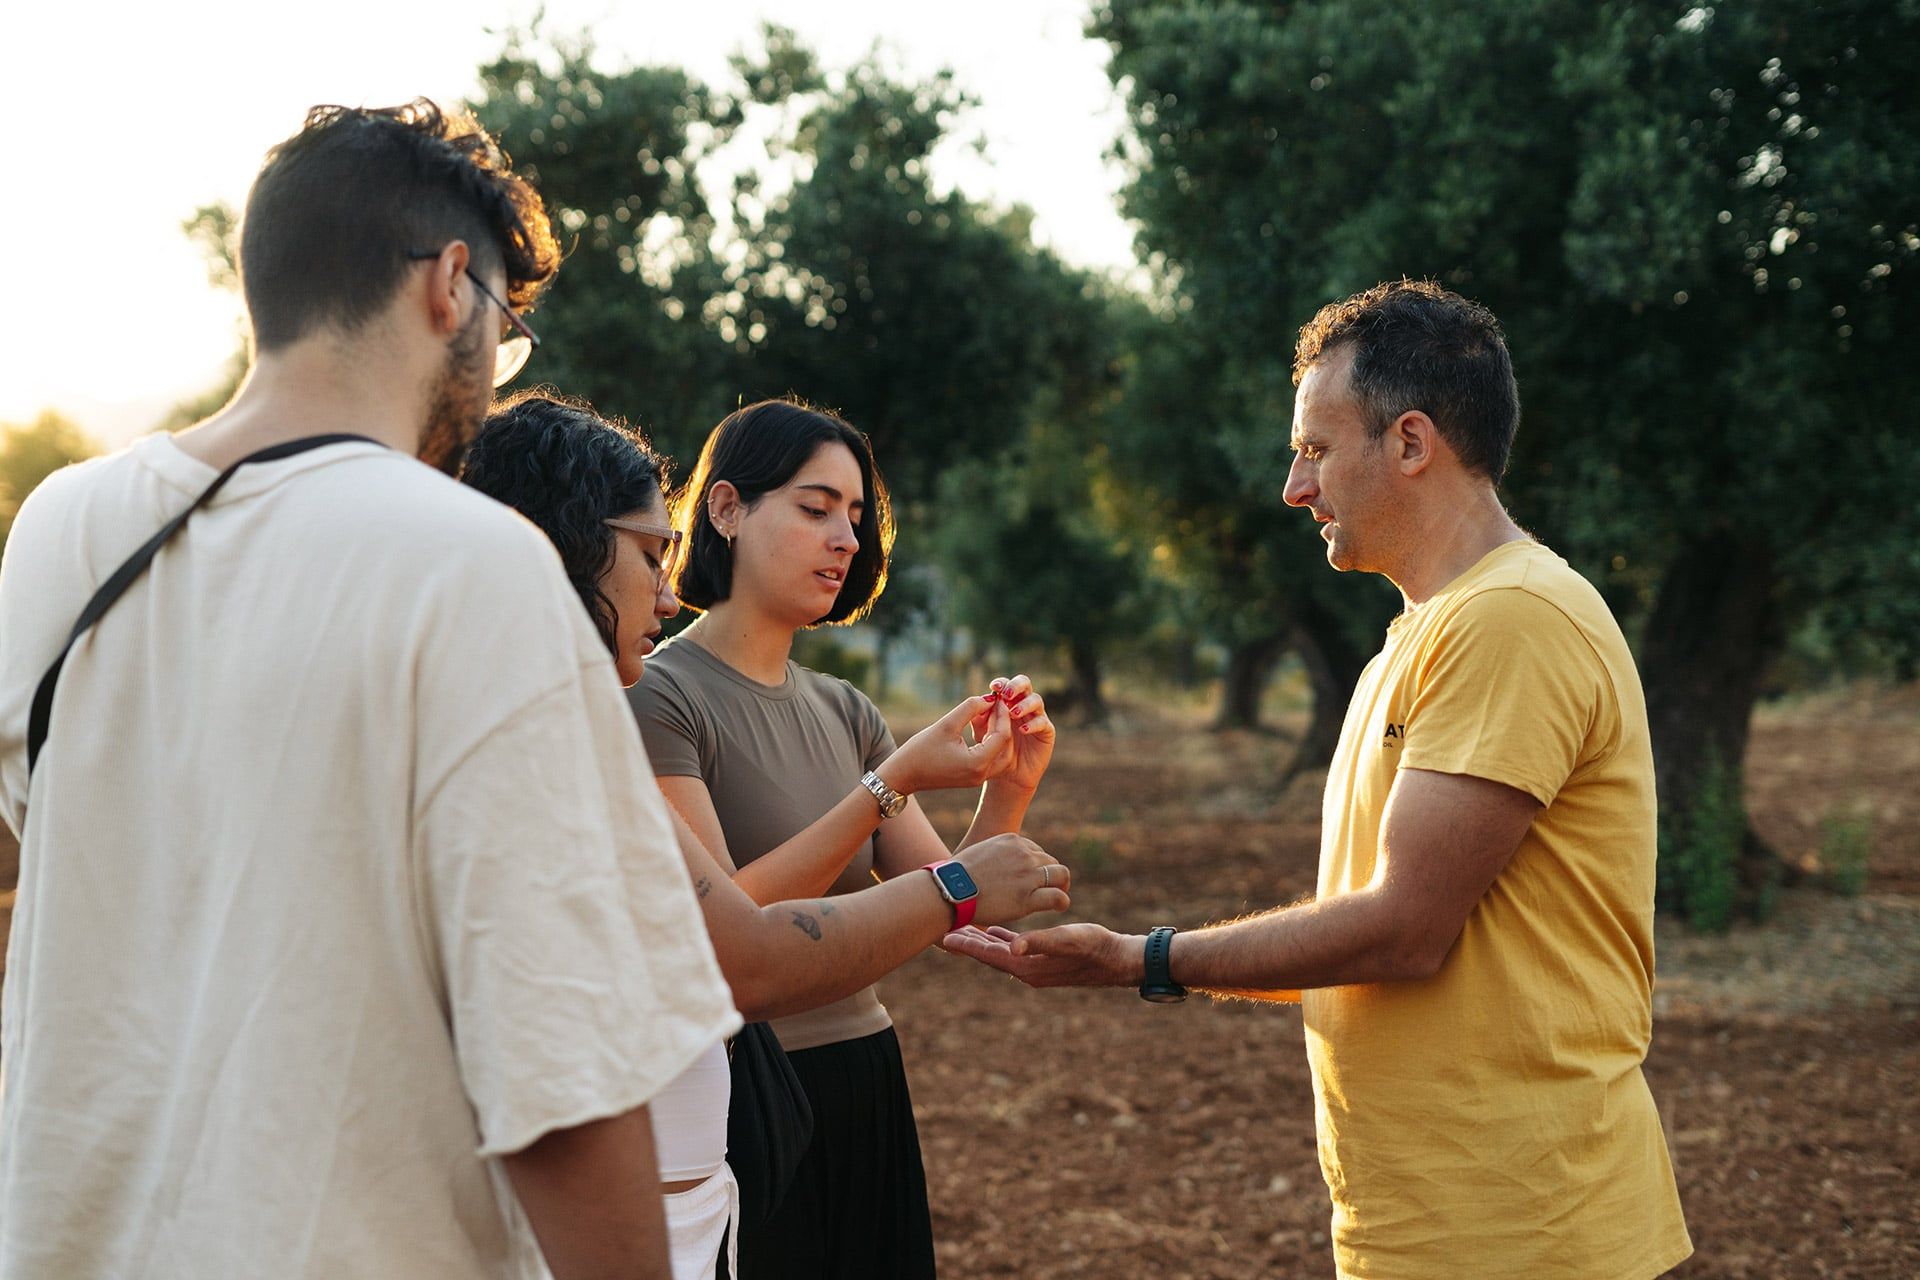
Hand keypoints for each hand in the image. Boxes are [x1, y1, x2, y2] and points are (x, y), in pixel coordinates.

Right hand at [878, 694, 1014, 795]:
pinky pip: (991, 759)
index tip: (997, 698)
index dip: (1001, 714)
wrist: (903, 775)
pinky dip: (991, 742)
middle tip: (996, 704)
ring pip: (1001, 754)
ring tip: (989, 713)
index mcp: (977, 763)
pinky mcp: (972, 778)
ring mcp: (978, 779)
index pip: (1002, 736)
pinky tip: (982, 726)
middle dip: (1003, 723)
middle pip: (1006, 746)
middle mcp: (982, 775)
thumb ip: (970, 708)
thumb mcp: (946, 724)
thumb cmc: (920, 750)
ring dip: (998, 733)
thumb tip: (988, 698)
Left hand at [939, 923, 1143, 988]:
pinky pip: (1017, 949)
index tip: (945, 936)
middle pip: (990, 955)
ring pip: (1001, 952)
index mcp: (1027, 967)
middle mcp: (1028, 970)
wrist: (1118, 959)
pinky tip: (997, 932)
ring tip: (965, 929)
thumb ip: (1038, 942)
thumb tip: (1011, 947)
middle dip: (968, 944)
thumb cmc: (1094, 946)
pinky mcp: (1046, 959)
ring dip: (983, 941)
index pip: (990, 956)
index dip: (967, 945)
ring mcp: (1036, 966)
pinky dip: (1003, 940)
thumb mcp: (1066, 940)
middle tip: (946, 930)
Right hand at [953, 834, 1070, 926]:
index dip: (1037, 866)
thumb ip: (996, 855)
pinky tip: (1058, 907)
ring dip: (1060, 886)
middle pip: (1051, 862)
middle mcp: (1023, 854)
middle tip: (1048, 890)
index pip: (1037, 851)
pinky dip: (1062, 901)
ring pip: (1060, 875)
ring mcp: (1027, 874)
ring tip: (1057, 897)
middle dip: (1050, 875)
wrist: (949, 890)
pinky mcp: (1027, 897)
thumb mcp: (979, 852)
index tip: (1032, 878)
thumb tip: (996, 867)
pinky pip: (1058, 897)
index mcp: (1012, 840)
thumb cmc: (957, 877)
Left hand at [972, 674, 1054, 794]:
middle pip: (1026, 684)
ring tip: (1013, 714)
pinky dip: (1033, 724)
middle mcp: (1024, 706)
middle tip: (1007, 694)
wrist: (1008, 776)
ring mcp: (1037, 717)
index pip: (1007, 685)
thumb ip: (979, 719)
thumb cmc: (994, 751)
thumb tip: (981, 701)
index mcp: (1008, 702)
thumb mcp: (983, 735)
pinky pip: (1043, 723)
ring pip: (1037, 701)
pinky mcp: (1047, 732)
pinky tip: (1022, 730)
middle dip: (1016, 686)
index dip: (1002, 683)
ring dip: (1024, 705)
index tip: (994, 687)